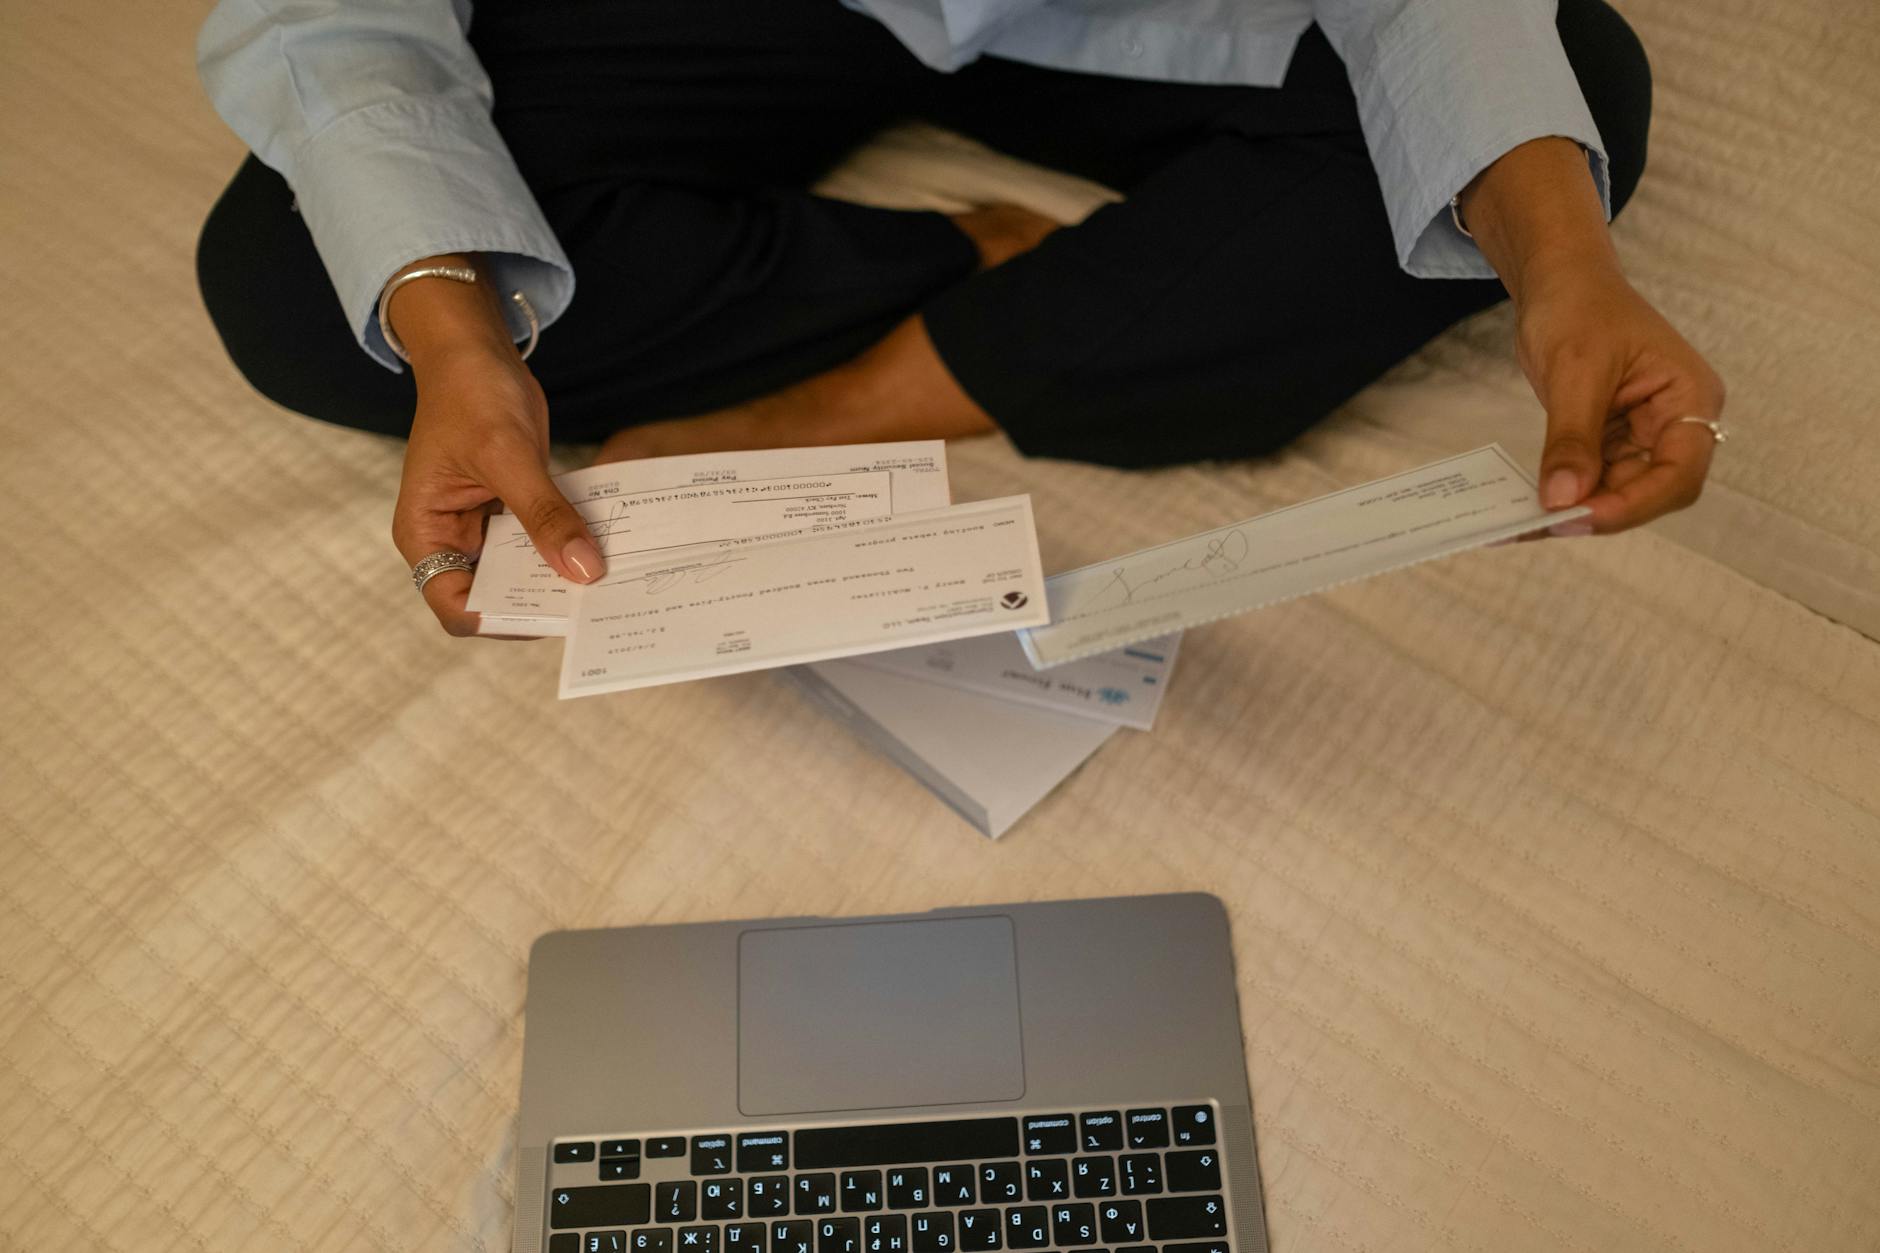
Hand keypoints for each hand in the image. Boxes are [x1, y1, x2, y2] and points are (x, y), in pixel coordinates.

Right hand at [385, 258, 602, 635]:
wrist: (475, 350)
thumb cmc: (470, 392)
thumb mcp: (509, 455)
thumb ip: (545, 515)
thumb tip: (583, 570)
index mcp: (425, 535)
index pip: (458, 607)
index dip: (502, 619)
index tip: (556, 614)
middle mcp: (450, 541)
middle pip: (495, 598)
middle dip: (540, 602)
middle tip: (594, 603)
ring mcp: (481, 529)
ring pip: (523, 574)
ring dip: (559, 576)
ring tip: (606, 580)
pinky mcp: (510, 512)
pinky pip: (541, 542)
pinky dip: (566, 546)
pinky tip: (602, 548)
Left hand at [1459, 138, 1725, 535]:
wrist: (1560, 283)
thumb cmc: (1580, 307)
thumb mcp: (1575, 370)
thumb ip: (1573, 438)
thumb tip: (1563, 500)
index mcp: (1690, 398)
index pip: (1680, 473)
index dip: (1635, 505)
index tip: (1582, 517)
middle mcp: (1676, 424)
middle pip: (1651, 492)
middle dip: (1601, 512)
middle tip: (1543, 525)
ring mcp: (1644, 436)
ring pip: (1617, 494)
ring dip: (1575, 510)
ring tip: (1521, 523)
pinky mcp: (1611, 442)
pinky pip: (1591, 481)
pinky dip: (1561, 494)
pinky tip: (1523, 507)